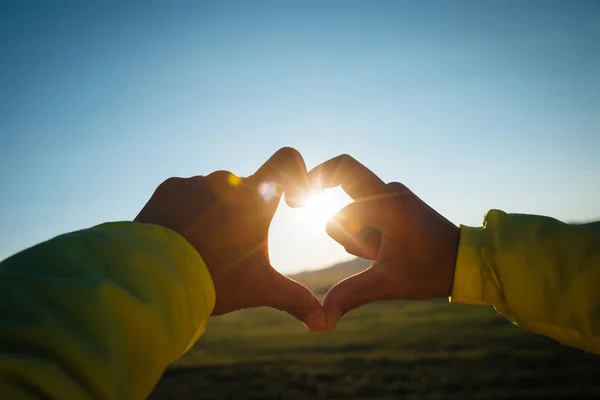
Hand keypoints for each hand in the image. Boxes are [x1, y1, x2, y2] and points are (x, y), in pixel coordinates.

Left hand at [135, 147, 325, 332]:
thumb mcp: (259, 288)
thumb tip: (324, 323)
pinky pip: (185, 192)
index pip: (287, 159)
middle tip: (228, 247)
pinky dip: (185, 210)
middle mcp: (228, 182)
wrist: (154, 277)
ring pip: (215, 192)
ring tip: (198, 246)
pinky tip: (178, 237)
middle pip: (247, 189)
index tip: (289, 201)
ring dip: (213, 211)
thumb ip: (295, 300)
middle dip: (242, 213)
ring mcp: (196, 182)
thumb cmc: (214, 280)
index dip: (294, 173)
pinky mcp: (170, 187)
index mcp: (257, 199)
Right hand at [308, 154, 459, 330]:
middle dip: (349, 234)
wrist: (465, 262)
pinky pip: (364, 215)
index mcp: (386, 201)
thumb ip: (351, 294)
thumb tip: (321, 320)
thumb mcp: (388, 283)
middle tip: (377, 253)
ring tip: (388, 253)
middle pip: (342, 204)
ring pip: (352, 214)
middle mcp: (388, 190)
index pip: (341, 172)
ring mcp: (391, 195)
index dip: (315, 179)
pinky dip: (368, 235)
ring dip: (361, 238)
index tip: (298, 201)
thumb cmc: (431, 269)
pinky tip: (388, 249)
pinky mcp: (393, 203)